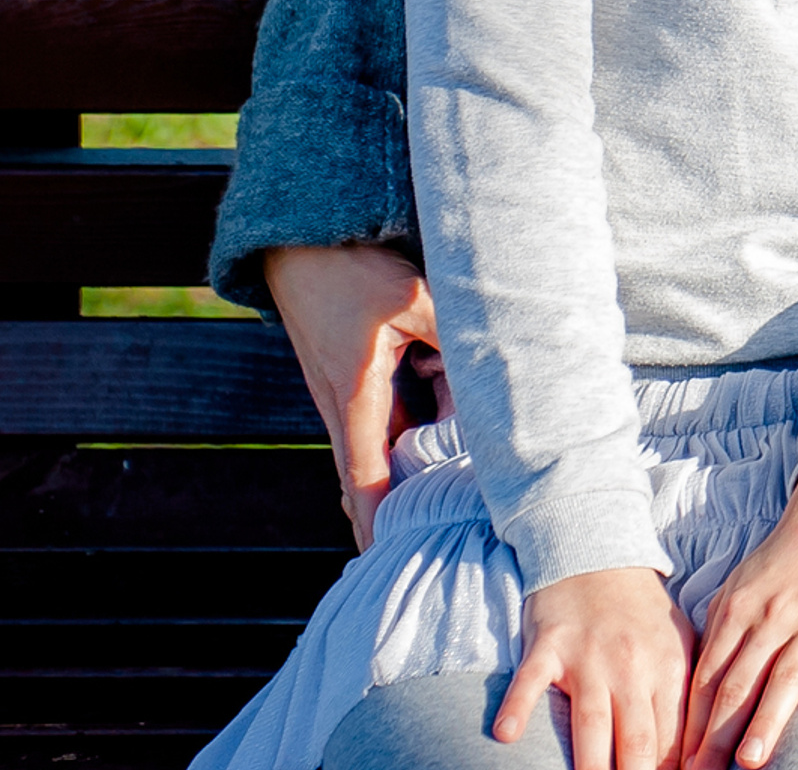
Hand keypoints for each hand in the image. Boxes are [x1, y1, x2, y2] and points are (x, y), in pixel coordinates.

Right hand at [265, 243, 440, 549]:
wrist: (301, 242)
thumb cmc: (352, 269)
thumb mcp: (412, 297)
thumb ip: (452, 332)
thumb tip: (493, 363)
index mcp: (354, 396)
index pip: (366, 477)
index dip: (379, 520)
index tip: (387, 558)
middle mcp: (342, 404)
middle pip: (373, 471)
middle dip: (396, 506)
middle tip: (429, 538)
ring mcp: (343, 391)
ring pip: (380, 441)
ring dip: (407, 462)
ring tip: (447, 492)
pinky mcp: (349, 374)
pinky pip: (380, 414)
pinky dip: (406, 426)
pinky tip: (441, 422)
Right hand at [498, 569, 694, 769]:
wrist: (598, 550)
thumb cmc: (639, 610)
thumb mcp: (675, 644)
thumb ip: (681, 698)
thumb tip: (692, 757)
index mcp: (667, 668)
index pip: (673, 740)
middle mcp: (631, 666)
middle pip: (636, 741)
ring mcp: (588, 655)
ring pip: (591, 723)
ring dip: (590, 767)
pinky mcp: (549, 644)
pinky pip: (530, 680)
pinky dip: (518, 706)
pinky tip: (507, 734)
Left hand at [680, 461, 797, 769]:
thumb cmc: (786, 552)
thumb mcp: (741, 584)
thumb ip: (720, 632)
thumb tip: (696, 689)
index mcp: (739, 609)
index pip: (709, 678)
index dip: (693, 724)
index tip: (681, 764)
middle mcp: (773, 615)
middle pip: (740, 684)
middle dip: (718, 735)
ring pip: (788, 674)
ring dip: (768, 720)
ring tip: (751, 762)